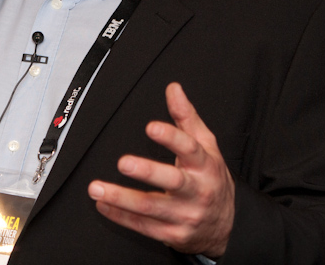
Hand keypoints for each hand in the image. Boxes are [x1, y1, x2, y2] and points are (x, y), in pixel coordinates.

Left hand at [87, 82, 234, 257]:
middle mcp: (197, 191)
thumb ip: (187, 117)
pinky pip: (143, 226)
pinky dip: (120, 216)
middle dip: (146, 171)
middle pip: (172, 181)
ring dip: (121, 198)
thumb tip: (173, 89)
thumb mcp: (207, 146)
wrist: (226, 225)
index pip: (190, 149)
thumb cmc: (211, 179)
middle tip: (122, 162)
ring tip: (97, 187)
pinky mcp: (173, 234)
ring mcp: (185, 215)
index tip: (151, 127)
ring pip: (151, 207)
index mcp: (205, 166)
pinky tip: (103, 204)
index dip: (171, 137)